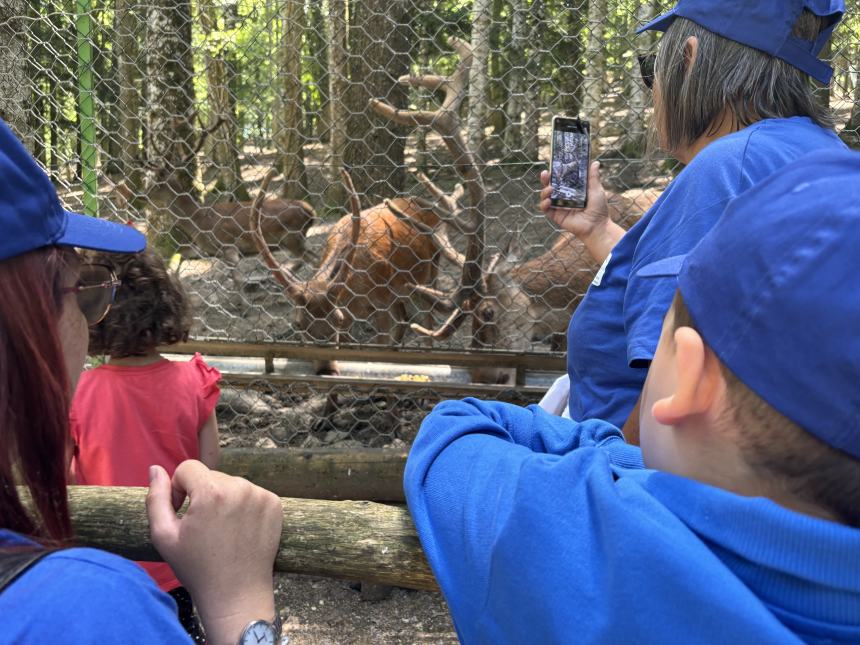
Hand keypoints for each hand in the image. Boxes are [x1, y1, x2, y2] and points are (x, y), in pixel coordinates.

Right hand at [147, 461, 282, 644]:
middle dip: (202, 495)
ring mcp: (261, 495)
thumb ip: (156, 498)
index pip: (188, 468)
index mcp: (212, 491)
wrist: (237, 594)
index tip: (182, 512)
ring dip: (223, 500)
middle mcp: (240, 487)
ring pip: (232, 484)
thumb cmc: (197, 568)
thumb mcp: (164, 536)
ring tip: (222, 530)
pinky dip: (243, 506)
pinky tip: (239, 530)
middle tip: (203, 526)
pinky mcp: (275, 504)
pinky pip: (251, 493)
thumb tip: (155, 469)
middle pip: (211, 476)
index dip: (179, 488)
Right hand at [540, 162, 623, 263]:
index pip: (562, 178)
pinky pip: (545, 208)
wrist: (597, 226)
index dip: (556, 172)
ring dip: (544, 191)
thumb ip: (593, 177)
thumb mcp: (596, 190)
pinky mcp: (556, 215)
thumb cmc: (599, 209)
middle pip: (550, 185)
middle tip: (545, 173)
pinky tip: (549, 201)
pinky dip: (544, 204)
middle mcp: (564, 197)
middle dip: (545, 179)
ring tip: (550, 188)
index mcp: (573, 189)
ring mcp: (559, 206)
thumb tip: (595, 162)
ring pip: (545, 196)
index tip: (554, 165)